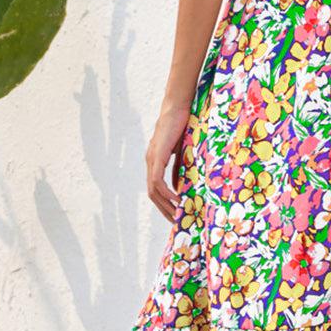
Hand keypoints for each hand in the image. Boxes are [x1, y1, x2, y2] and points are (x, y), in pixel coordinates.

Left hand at [147, 101, 190, 220]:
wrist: (176, 109)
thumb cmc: (180, 127)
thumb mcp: (180, 153)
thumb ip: (177, 169)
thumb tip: (176, 188)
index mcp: (154, 162)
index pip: (155, 189)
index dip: (163, 203)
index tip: (175, 214)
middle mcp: (150, 162)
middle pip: (153, 194)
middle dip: (164, 209)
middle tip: (176, 221)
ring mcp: (151, 160)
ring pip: (153, 190)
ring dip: (165, 205)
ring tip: (178, 214)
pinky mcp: (157, 156)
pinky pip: (157, 181)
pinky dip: (166, 193)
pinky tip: (176, 200)